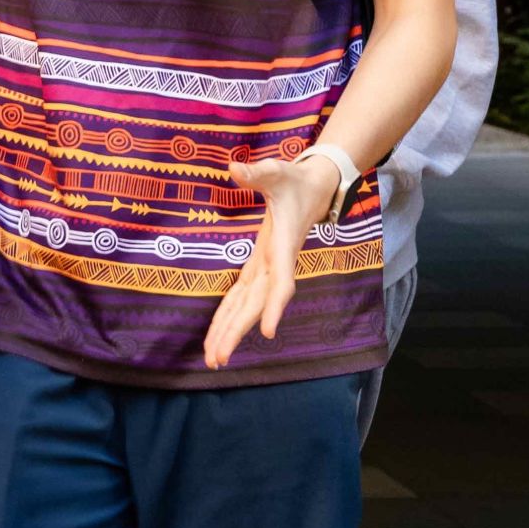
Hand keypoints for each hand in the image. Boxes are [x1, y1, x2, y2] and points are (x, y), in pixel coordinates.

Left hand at [204, 148, 337, 369]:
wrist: (315, 189)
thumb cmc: (295, 180)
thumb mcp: (277, 171)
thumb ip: (257, 172)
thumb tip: (233, 167)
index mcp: (283, 247)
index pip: (281, 282)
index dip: (275, 306)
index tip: (268, 332)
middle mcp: (276, 265)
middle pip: (258, 305)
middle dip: (238, 331)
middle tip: (217, 359)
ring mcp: (268, 269)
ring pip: (248, 307)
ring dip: (231, 331)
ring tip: (213, 359)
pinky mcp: (259, 268)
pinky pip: (242, 297)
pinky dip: (230, 316)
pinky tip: (218, 336)